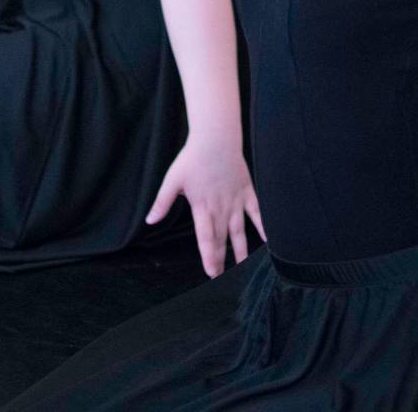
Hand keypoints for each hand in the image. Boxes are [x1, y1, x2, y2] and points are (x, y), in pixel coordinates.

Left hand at [146, 139, 265, 277]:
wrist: (215, 139)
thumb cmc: (192, 159)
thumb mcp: (172, 180)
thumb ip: (162, 202)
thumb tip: (149, 221)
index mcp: (202, 207)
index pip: (206, 237)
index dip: (209, 256)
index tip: (211, 273)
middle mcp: (221, 208)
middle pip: (221, 238)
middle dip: (221, 259)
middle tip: (222, 278)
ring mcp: (236, 201)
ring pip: (239, 231)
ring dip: (240, 250)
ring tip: (242, 268)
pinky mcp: (247, 191)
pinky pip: (256, 212)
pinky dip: (262, 226)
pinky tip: (267, 241)